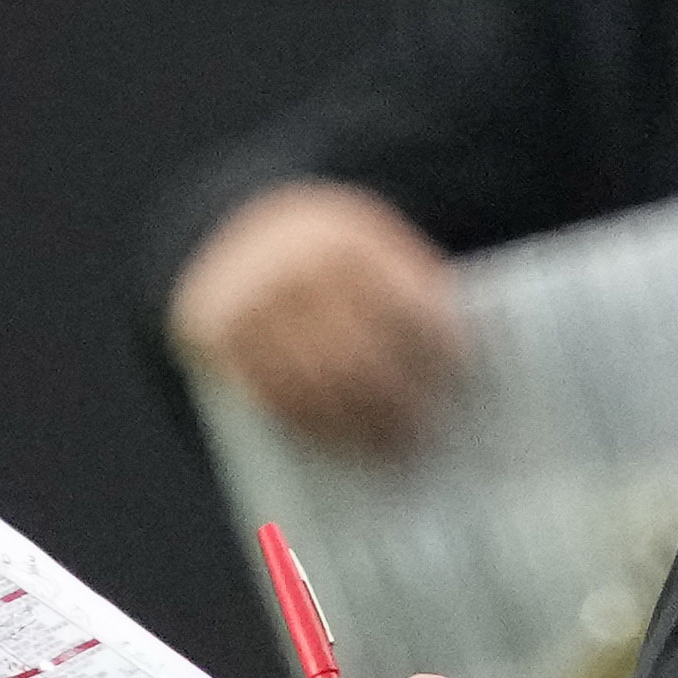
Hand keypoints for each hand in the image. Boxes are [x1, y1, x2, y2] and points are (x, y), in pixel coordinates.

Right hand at [170, 180, 468, 453]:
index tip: (461, 381)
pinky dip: (309, 426)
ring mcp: (250, 306)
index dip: (438, 347)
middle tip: (423, 437)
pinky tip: (338, 440)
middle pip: (359, 356)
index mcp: (347, 239)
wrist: (230, 226)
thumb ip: (405, 288)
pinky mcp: (216, 337)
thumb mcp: (367, 242)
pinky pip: (270, 396)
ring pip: (312, 388)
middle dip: (395, 404)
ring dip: (353, 429)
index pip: (408, 303)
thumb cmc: (324, 251)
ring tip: (386, 451)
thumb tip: (454, 369)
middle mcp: (294, 270)